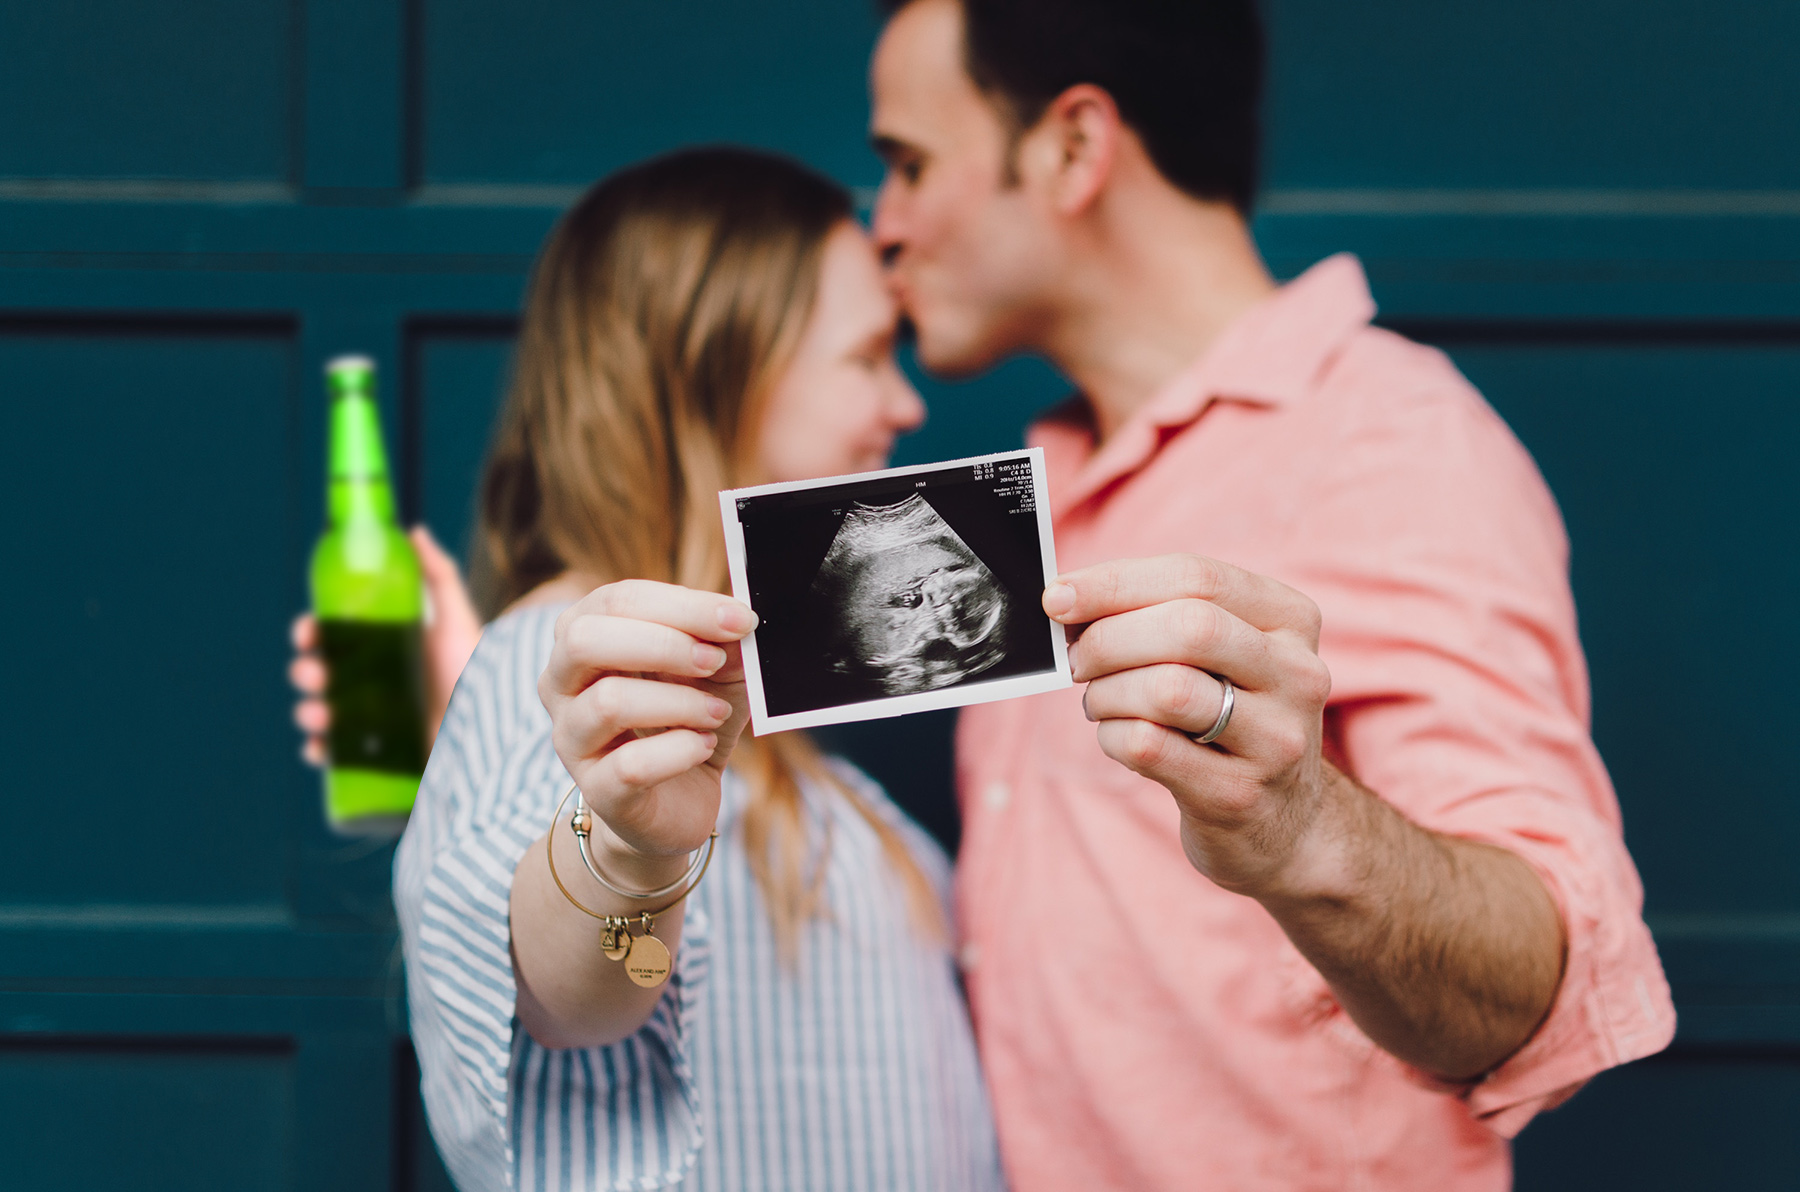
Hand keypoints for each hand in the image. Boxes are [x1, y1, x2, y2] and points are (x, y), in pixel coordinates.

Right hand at [289, 524, 483, 765]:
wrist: (493, 729)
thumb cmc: (475, 673)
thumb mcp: (457, 620)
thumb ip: (438, 575)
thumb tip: (414, 531)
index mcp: (382, 649)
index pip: (332, 636)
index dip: (311, 632)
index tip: (308, 631)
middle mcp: (371, 683)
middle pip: (319, 673)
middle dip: (306, 672)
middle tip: (316, 674)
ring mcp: (370, 719)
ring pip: (319, 712)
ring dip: (307, 711)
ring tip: (320, 714)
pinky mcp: (375, 754)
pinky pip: (334, 754)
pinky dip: (318, 750)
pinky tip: (319, 747)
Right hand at [537, 581, 756, 886]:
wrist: (678, 801)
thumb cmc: (688, 719)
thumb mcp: (715, 671)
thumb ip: (723, 640)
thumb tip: (738, 617)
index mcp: (584, 636)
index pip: (618, 600)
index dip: (683, 605)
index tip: (739, 619)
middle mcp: (561, 684)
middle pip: (585, 640)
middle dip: (664, 644)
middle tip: (714, 661)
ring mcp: (571, 739)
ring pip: (608, 702)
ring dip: (679, 702)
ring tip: (716, 713)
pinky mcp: (597, 790)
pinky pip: (630, 765)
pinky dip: (680, 751)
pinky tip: (703, 746)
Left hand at [1044, 554, 1334, 896]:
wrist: (1284, 823)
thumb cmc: (1230, 718)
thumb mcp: (1222, 656)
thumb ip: (1160, 615)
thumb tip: (1068, 599)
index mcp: (1292, 620)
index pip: (1197, 577)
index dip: (1116, 582)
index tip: (1059, 597)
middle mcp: (1297, 675)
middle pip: (1188, 628)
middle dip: (1109, 639)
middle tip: (1076, 660)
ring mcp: (1276, 740)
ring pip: (1167, 689)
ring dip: (1107, 692)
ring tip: (1100, 702)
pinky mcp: (1239, 794)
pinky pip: (1150, 746)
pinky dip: (1112, 735)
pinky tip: (1116, 737)